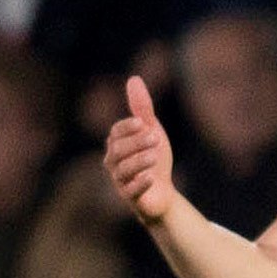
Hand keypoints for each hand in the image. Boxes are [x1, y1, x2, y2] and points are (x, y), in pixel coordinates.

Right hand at [103, 75, 177, 225]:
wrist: (162, 192)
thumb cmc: (153, 159)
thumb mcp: (151, 130)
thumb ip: (142, 108)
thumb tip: (133, 79)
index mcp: (117, 144)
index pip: (116, 132)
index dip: (127, 127)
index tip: (143, 122)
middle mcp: (113, 162)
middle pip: (118, 150)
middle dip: (136, 143)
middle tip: (155, 138)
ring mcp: (120, 181)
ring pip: (123, 170)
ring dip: (139, 161)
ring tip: (155, 155)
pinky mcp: (131, 198)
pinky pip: (130, 191)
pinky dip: (140, 183)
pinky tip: (151, 177)